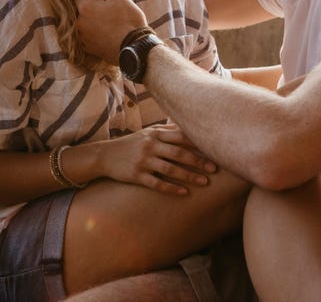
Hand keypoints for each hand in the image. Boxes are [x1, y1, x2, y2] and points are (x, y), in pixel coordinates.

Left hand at [74, 0, 148, 63]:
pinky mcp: (88, 48)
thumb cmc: (128, 19)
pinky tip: (106, 33)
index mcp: (84, 8)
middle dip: (89, 6)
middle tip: (107, 9)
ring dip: (90, 19)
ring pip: (82, 22)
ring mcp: (82, 37)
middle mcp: (79, 23)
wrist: (135, 48)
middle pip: (79, 8)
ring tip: (108, 22)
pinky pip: (85, 35)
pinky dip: (92, 32)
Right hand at [100, 124, 217, 194]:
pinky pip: (157, 183)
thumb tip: (189, 127)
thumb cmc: (131, 144)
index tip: (215, 149)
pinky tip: (183, 193)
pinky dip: (171, 188)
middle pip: (179, 153)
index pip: (181, 137)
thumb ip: (167, 131)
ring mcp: (143, 161)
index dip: (199, 143)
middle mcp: (150, 145)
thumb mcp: (147, 133)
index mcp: (155, 134)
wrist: (104, 156)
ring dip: (189, 176)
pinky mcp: (136, 175)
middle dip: (198, 161)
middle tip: (215, 168)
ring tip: (204, 182)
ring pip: (170, 169)